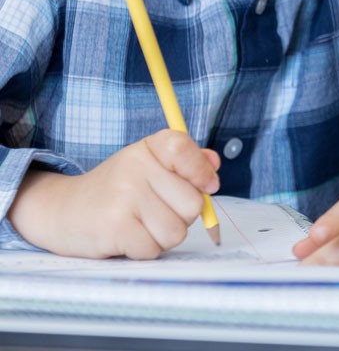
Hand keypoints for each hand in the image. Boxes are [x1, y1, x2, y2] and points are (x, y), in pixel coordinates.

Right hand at [7, 129, 220, 258]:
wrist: (63, 210)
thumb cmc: (117, 189)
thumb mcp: (150, 166)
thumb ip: (186, 162)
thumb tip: (215, 163)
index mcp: (149, 147)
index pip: (185, 150)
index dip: (202, 172)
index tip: (207, 186)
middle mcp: (136, 167)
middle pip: (192, 203)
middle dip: (181, 215)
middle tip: (156, 211)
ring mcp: (125, 196)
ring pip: (176, 231)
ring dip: (163, 237)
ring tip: (142, 225)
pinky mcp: (115, 227)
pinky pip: (154, 250)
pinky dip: (144, 250)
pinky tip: (128, 237)